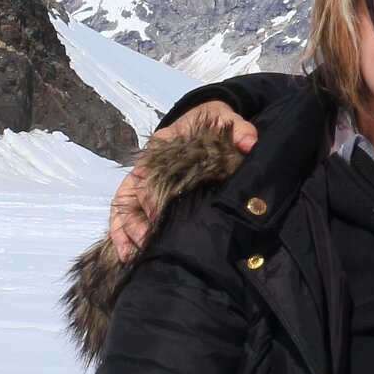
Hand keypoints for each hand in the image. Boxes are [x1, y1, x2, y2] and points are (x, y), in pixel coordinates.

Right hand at [108, 101, 257, 262]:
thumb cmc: (213, 123)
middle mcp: (147, 163)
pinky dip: (123, 232)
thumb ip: (240, 130)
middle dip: (134, 219)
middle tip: (145, 241)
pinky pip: (126, 211)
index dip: (150, 195)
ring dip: (123, 230)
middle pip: (130, 192)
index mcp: (162, 146)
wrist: (206, 118)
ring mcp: (144, 178)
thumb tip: (250, 143)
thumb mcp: (226, 120)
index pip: (148, 172)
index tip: (157, 215)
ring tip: (130, 255)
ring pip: (123, 205)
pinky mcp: (146, 190)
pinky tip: (127, 254)